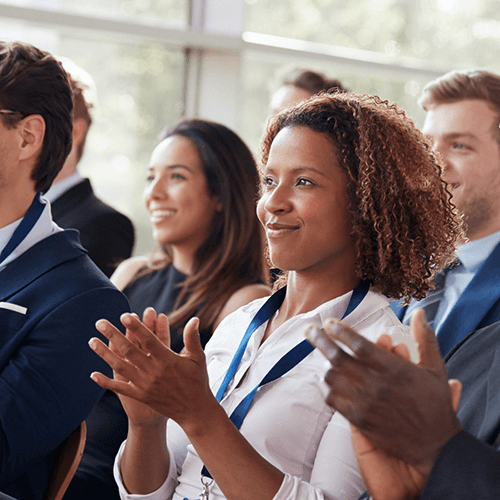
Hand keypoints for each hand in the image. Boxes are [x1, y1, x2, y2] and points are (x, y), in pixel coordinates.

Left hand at [89, 309, 215, 431]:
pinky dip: (106, 382)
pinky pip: (120, 388)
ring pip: (120, 366)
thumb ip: (192, 338)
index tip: (124, 315)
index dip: (136, 327)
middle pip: (129, 350)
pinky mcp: (141, 395)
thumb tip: (194, 319)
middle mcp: (153, 371)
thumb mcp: (198, 358)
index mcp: (167, 360)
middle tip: (100, 323)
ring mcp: (145, 384)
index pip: (148, 340)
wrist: (194, 411)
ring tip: (92, 341)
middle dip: (113, 335)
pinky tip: (93, 375)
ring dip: (104, 354)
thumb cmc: (197, 381)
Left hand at [305, 309, 462, 491]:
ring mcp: (365, 403)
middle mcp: (376, 384)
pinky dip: (326, 387)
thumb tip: (419, 312)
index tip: (329, 323)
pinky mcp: (359, 420)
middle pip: (338, 358)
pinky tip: (326, 380)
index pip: (359, 344)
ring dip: (324, 364)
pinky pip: (333, 400)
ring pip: (332, 378)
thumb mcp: (435, 368)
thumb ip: (424, 338)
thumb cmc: (436, 404)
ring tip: (322, 355)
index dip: (341, 331)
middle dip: (320, 340)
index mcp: (393, 368)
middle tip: (309, 330)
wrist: (437, 447)